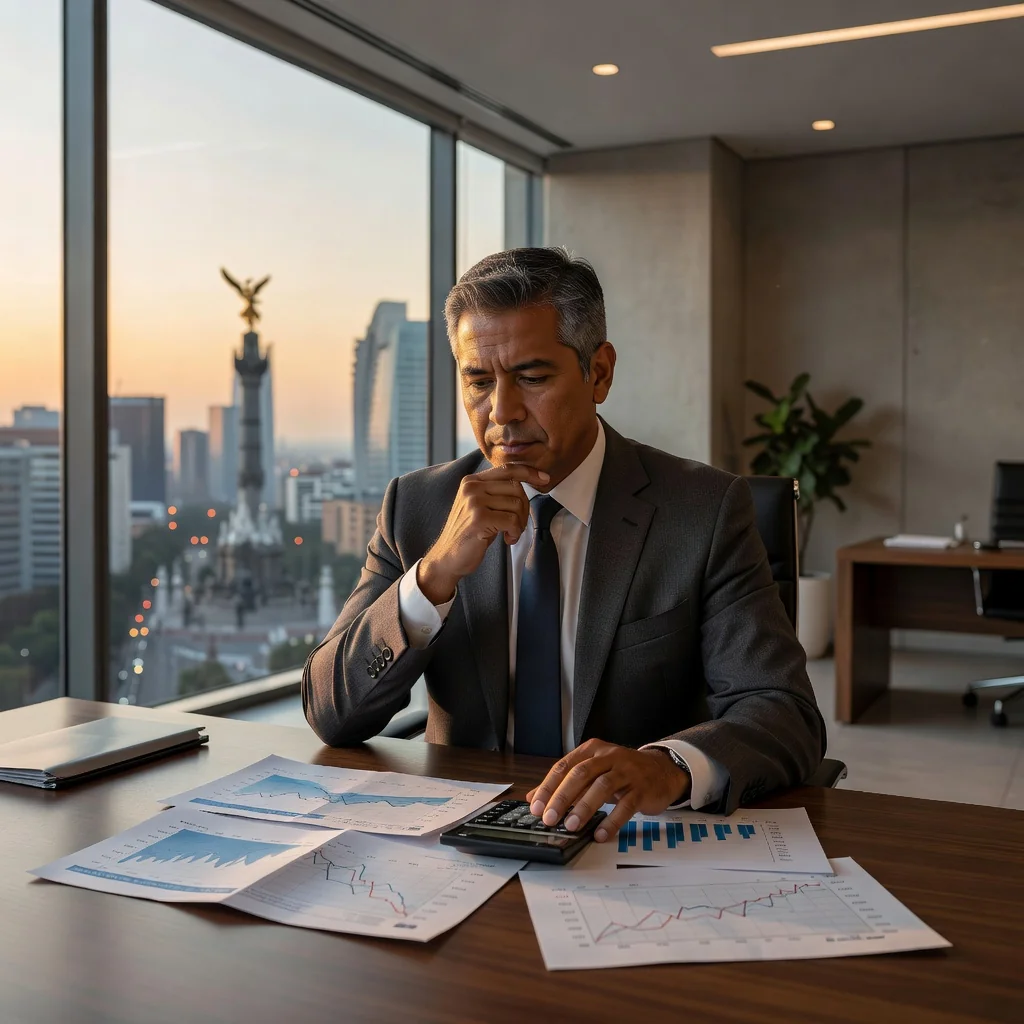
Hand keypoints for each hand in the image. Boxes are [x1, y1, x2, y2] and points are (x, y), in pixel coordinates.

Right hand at [417, 464, 549, 603]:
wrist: (447, 557)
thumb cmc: (469, 534)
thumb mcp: (479, 506)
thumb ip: (496, 492)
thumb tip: (525, 483)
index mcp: (471, 481)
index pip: (507, 469)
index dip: (529, 472)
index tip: (544, 478)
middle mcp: (471, 488)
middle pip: (516, 488)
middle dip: (524, 509)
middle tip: (517, 525)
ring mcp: (474, 502)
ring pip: (516, 505)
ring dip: (519, 523)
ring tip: (510, 533)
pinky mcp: (479, 518)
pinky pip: (512, 520)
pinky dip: (516, 532)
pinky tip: (508, 539)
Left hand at [525, 739, 689, 842]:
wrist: (661, 770)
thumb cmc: (621, 772)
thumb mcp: (592, 772)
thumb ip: (565, 784)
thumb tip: (534, 798)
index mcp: (592, 750)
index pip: (564, 766)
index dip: (548, 787)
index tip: (536, 807)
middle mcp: (608, 757)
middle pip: (581, 773)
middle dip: (563, 797)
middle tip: (550, 818)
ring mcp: (627, 771)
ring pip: (603, 786)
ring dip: (585, 807)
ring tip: (572, 826)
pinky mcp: (642, 788)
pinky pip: (626, 805)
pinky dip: (612, 821)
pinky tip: (600, 834)